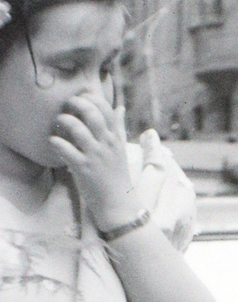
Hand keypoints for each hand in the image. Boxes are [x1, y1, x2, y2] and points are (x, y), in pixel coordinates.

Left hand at [47, 91, 135, 231]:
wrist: (118, 204)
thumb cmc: (117, 176)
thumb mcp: (121, 149)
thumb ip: (119, 127)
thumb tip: (121, 108)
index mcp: (116, 138)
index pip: (106, 108)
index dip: (91, 97)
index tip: (81, 97)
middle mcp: (107, 144)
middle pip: (92, 113)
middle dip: (76, 103)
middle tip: (66, 104)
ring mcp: (95, 156)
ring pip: (77, 128)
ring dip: (64, 120)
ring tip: (58, 122)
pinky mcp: (83, 168)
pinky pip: (65, 148)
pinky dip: (55, 142)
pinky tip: (53, 142)